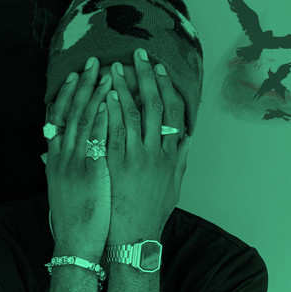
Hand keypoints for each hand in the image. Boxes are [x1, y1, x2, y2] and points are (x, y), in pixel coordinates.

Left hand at [104, 48, 191, 244]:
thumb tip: (184, 138)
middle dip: (147, 77)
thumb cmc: (151, 213)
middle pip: (155, 106)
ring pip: (134, 114)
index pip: (173, 112)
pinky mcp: (116, 165)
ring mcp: (136, 158)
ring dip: (125, 88)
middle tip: (138, 55)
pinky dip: (112, 111)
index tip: (159, 69)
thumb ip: (179, 160)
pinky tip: (106, 94)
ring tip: (115, 67)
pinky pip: (114, 131)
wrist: (134, 236)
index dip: (167, 87)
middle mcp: (156, 153)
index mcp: (171, 156)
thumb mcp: (173, 186)